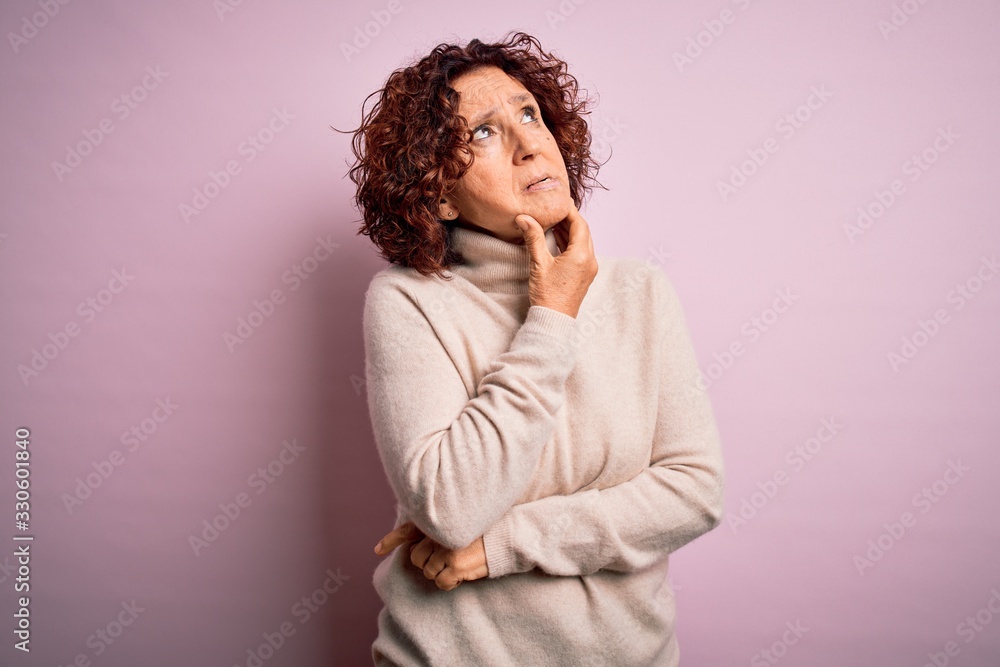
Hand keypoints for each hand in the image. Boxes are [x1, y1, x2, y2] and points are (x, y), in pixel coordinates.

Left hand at [374, 521, 489, 590]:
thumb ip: (437, 530)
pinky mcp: (455, 564)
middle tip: (446, 558)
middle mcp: (438, 534)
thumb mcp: (458, 523)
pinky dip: (450, 582)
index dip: (391, 540)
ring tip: (458, 563)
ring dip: (440, 572)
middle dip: (428, 562)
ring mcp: (446, 549)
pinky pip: (441, 582)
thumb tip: (414, 547)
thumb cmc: (484, 531)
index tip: (377, 549)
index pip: (407, 530)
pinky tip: (462, 574)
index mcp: (437, 522)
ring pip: (428, 571)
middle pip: (416, 557)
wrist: (506, 537)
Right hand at [514, 203, 597, 318]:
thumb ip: (533, 238)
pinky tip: (559, 239)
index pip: (579, 224)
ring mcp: (589, 269)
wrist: (554, 321)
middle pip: (583, 231)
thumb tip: (524, 217)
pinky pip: (581, 252)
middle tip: (556, 208)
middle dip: (570, 218)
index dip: (569, 210)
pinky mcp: (584, 275)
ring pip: (583, 242)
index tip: (559, 200)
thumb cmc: (547, 295)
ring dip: (570, 231)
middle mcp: (590, 260)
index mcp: (582, 255)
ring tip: (555, 220)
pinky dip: (571, 243)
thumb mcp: (539, 264)